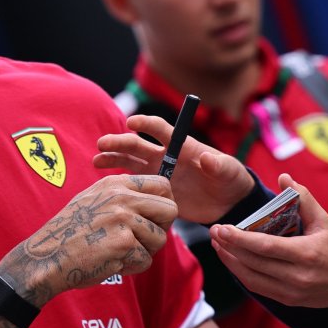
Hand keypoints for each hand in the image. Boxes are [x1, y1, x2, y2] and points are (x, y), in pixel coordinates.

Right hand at [0, 174, 177, 306]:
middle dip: (162, 229)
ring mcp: (123, 219)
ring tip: (120, 253)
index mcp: (115, 184)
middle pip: (170, 210)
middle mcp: (121, 197)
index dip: (164, 205)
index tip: (155, 219)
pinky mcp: (124, 243)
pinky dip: (131, 267)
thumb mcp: (93, 200)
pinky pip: (146, 260)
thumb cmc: (70, 233)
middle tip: (143, 240)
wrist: (47, 257)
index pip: (162, 185)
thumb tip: (157, 202)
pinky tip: (111, 263)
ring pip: (160, 239)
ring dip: (144, 252)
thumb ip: (123, 197)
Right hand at [95, 114, 254, 222]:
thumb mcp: (230, 171)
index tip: (131, 123)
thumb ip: (219, 164)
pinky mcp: (156, 193)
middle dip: (119, 142)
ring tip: (96, 160)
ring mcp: (158, 175)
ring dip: (113, 159)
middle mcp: (165, 157)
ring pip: (130, 164)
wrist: (229, 204)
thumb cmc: (231, 180)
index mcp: (182, 146)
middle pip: (137, 145)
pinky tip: (106, 185)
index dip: (146, 124)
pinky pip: (135, 187)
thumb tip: (208, 158)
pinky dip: (121, 184)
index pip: (160, 130)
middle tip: (102, 144)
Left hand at [209, 174, 327, 307]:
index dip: (239, 239)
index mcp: (306, 254)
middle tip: (213, 232)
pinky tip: (233, 261)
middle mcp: (298, 276)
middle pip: (254, 263)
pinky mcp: (290, 301)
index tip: (221, 228)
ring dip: (231, 263)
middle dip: (229, 248)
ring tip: (218, 246)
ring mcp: (293, 292)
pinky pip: (259, 288)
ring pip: (252, 279)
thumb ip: (302, 198)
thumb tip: (282, 177)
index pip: (264, 247)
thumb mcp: (325, 220)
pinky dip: (243, 275)